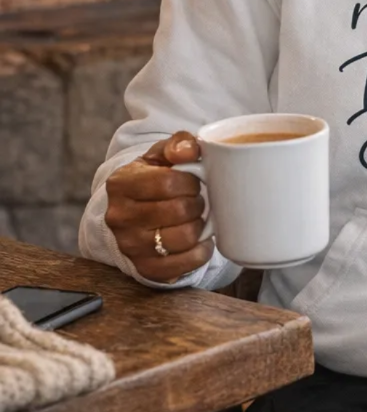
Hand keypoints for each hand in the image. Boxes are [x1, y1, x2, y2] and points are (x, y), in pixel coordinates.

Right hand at [104, 131, 212, 282]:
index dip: (191, 181)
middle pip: (179, 211)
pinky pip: (184, 264)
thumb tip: (190, 150)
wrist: (138, 209)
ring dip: (200, 225)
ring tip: (197, 217)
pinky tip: (200, 239)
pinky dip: (200, 251)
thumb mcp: (163, 153)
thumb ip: (179, 143)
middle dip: (198, 203)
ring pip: (184, 237)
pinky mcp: (145, 268)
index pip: (168, 182)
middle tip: (198, 199)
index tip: (194, 181)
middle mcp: (119, 217)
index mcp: (121, 183)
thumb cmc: (156, 176)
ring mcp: (129, 246)